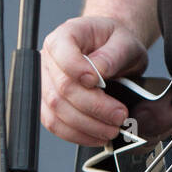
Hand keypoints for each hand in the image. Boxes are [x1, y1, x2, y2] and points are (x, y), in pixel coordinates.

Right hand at [41, 15, 148, 146]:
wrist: (114, 51)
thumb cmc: (116, 43)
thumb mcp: (125, 41)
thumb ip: (113, 54)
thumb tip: (98, 71)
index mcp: (65, 36)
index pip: (62, 55)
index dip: (78, 71)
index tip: (100, 83)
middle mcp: (49, 60)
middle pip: (62, 90)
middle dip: (93, 108)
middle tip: (119, 115)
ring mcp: (46, 84)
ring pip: (57, 112)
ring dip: (86, 126)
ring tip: (112, 129)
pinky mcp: (50, 105)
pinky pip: (56, 125)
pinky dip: (77, 135)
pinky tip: (97, 135)